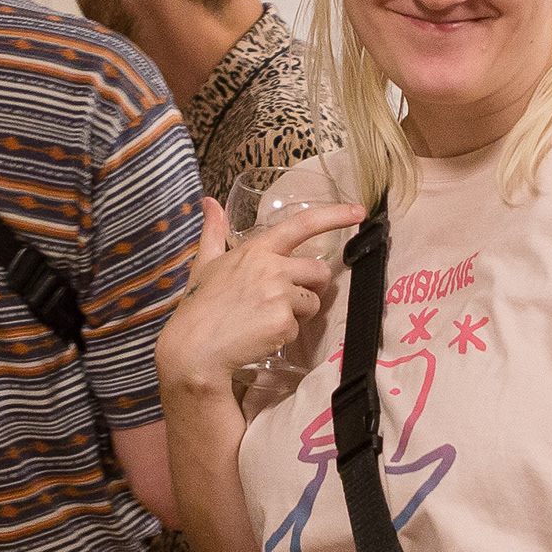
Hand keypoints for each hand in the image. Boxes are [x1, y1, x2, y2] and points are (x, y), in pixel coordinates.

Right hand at [153, 199, 362, 393]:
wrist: (193, 349)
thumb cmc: (199, 307)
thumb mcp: (205, 263)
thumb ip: (213, 231)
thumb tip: (210, 202)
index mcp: (256, 250)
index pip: (303, 224)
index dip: (334, 215)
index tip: (359, 211)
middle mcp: (271, 267)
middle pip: (319, 270)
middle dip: (312, 285)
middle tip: (287, 299)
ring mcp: (279, 295)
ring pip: (312, 302)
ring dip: (298, 313)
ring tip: (265, 318)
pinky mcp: (284, 323)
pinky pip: (299, 328)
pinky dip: (284, 335)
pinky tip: (260, 336)